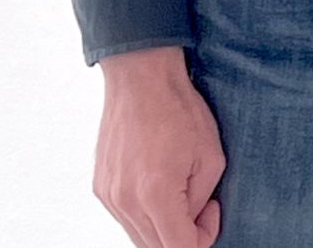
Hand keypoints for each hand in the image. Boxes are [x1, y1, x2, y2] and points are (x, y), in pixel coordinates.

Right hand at [95, 46, 225, 247]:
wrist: (141, 79)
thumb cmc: (180, 110)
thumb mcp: (210, 156)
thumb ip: (200, 200)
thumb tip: (191, 221)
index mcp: (155, 195)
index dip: (203, 238)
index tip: (212, 211)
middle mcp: (125, 202)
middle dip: (183, 235)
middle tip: (202, 206)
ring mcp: (108, 197)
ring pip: (138, 236)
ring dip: (163, 227)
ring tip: (181, 192)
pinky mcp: (100, 188)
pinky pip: (125, 218)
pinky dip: (145, 215)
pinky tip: (159, 187)